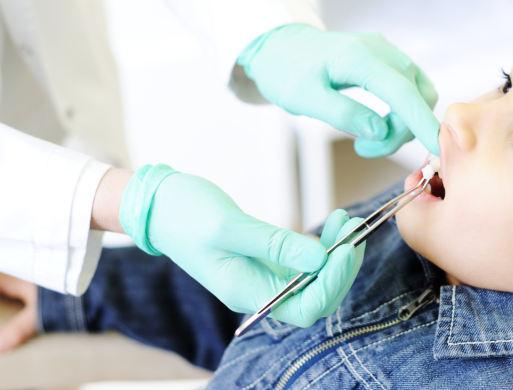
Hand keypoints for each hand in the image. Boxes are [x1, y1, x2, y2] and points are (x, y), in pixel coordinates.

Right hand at [120, 165, 365, 326]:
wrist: (158, 204)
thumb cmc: (185, 213)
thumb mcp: (230, 226)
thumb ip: (276, 244)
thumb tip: (320, 257)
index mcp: (244, 291)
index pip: (304, 308)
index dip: (332, 283)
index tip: (345, 249)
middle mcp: (256, 290)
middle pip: (315, 296)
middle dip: (341, 267)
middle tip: (354, 230)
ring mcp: (262, 275)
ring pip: (313, 278)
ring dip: (336, 253)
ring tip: (345, 221)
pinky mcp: (265, 259)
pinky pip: (303, 262)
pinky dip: (322, 245)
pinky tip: (331, 224)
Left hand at [238, 23, 439, 156]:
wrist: (280, 45)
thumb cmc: (286, 69)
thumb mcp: (303, 98)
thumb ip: (343, 114)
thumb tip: (379, 131)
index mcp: (358, 57)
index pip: (401, 91)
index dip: (420, 120)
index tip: (437, 146)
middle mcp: (380, 50)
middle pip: (415, 95)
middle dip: (401, 130)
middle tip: (366, 150)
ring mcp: (387, 53)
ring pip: (417, 93)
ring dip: (402, 124)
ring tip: (368, 140)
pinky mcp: (388, 60)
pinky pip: (409, 89)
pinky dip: (401, 112)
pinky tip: (376, 123)